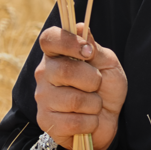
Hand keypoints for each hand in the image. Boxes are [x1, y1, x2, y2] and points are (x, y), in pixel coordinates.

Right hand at [33, 23, 126, 149]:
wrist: (108, 120)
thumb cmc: (106, 88)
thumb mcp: (108, 64)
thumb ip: (95, 48)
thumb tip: (80, 27)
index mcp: (57, 54)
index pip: (49, 38)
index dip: (68, 42)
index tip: (88, 51)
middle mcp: (44, 73)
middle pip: (65, 70)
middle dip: (92, 80)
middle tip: (97, 84)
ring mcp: (42, 98)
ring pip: (74, 100)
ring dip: (94, 104)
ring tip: (93, 104)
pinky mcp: (45, 121)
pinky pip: (73, 122)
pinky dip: (90, 123)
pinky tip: (87, 120)